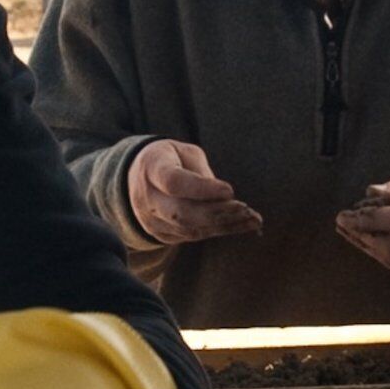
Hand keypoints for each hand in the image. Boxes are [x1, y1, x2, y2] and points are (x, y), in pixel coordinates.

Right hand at [129, 139, 260, 244]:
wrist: (137, 178)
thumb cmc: (171, 159)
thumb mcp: (184, 152)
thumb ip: (202, 172)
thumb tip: (226, 197)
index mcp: (151, 168)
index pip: (174, 182)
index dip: (202, 189)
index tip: (230, 190)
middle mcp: (147, 198)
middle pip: (181, 212)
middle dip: (217, 212)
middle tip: (245, 208)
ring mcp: (151, 220)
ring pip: (189, 228)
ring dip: (223, 225)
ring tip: (252, 219)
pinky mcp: (161, 234)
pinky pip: (193, 236)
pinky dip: (219, 231)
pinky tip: (244, 225)